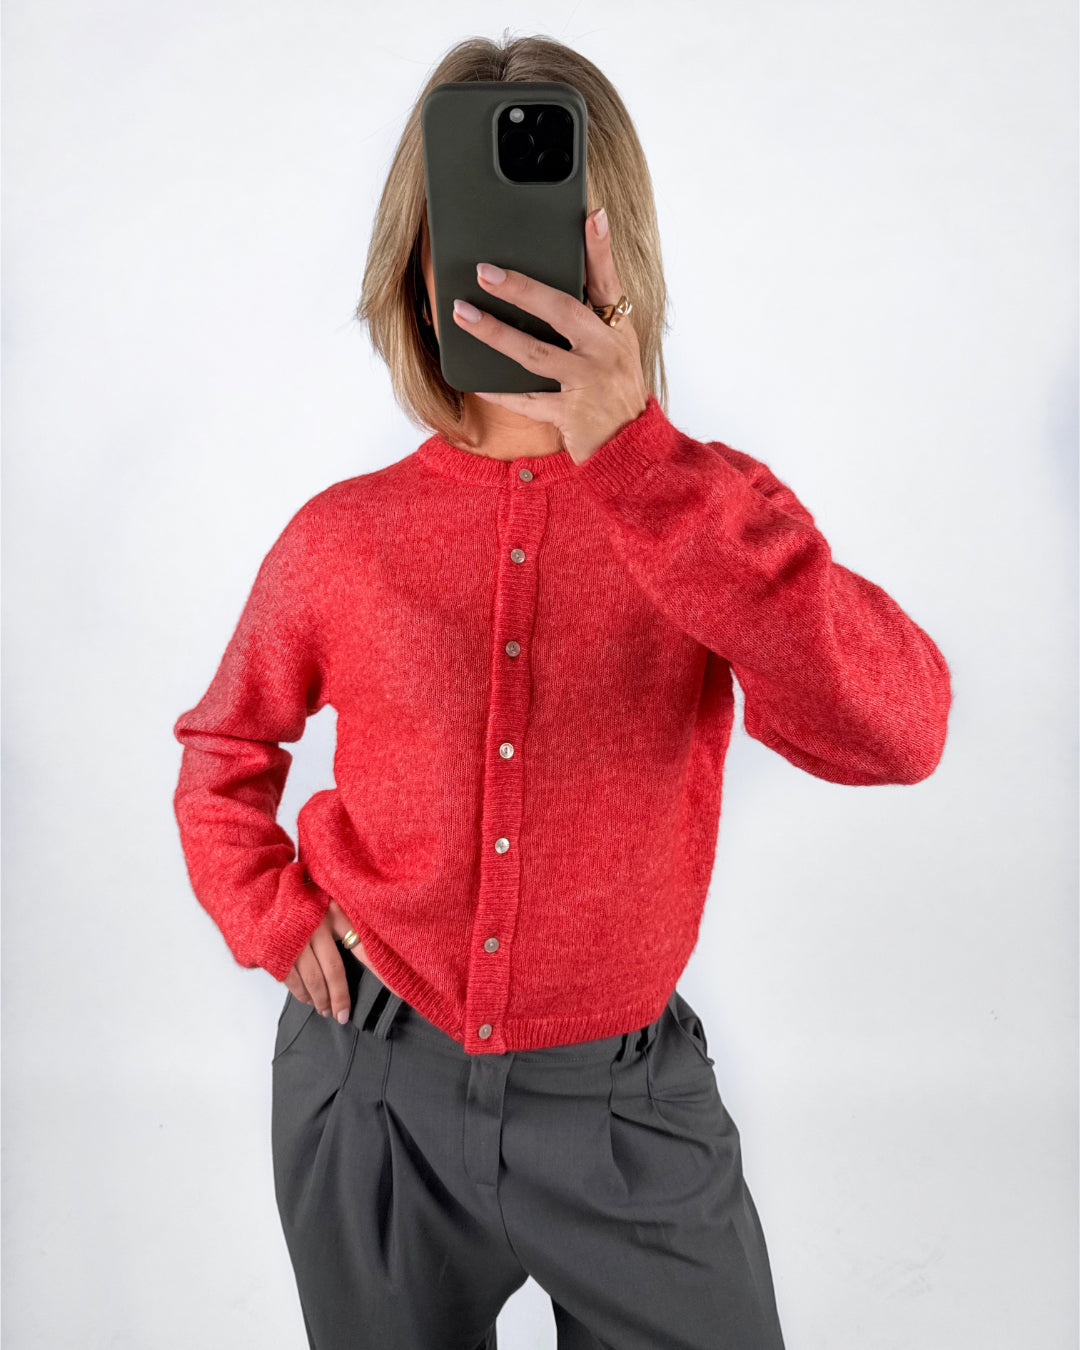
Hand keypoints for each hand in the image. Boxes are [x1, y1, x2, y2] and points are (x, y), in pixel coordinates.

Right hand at [283, 899, 400, 1024]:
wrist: (261, 893)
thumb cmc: (302, 900)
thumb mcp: (330, 902)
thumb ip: (349, 923)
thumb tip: (377, 952)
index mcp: (334, 912)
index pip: (363, 946)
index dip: (381, 972)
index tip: (400, 993)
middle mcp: (315, 925)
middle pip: (334, 971)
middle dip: (341, 997)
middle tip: (344, 1016)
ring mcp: (294, 939)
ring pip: (313, 980)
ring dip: (321, 1000)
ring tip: (327, 1011)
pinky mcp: (276, 952)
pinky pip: (292, 981)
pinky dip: (302, 994)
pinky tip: (309, 1000)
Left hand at [450, 206, 648, 462]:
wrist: (631, 450)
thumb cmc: (615, 396)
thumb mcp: (613, 353)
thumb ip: (588, 322)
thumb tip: (542, 290)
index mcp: (617, 331)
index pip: (608, 282)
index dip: (600, 248)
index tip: (592, 215)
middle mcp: (606, 352)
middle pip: (561, 310)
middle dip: (521, 289)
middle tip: (485, 272)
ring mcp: (589, 384)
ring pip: (535, 353)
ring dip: (494, 332)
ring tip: (463, 314)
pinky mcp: (573, 416)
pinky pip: (527, 400)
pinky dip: (499, 389)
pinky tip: (475, 378)